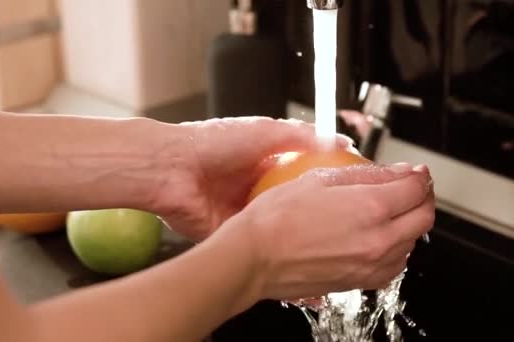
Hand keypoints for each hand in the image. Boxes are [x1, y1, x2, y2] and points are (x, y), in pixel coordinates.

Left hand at [158, 117, 354, 241]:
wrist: (171, 169)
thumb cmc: (210, 143)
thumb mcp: (266, 131)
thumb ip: (302, 136)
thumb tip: (338, 142)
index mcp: (264, 162)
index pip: (303, 175)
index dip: (324, 184)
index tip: (350, 193)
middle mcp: (256, 188)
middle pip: (293, 204)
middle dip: (313, 215)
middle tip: (343, 226)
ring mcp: (244, 212)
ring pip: (278, 227)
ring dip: (295, 235)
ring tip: (327, 244)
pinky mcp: (231, 232)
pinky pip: (257, 244)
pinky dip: (273, 250)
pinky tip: (295, 256)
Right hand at [229, 163, 433, 300]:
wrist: (254, 257)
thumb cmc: (275, 219)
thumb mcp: (318, 179)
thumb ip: (362, 175)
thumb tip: (391, 173)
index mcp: (370, 207)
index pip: (415, 188)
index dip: (419, 176)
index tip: (414, 172)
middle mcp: (378, 239)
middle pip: (424, 217)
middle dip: (423, 198)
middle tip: (411, 189)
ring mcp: (371, 265)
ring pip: (412, 243)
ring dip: (410, 224)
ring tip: (392, 212)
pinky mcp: (360, 281)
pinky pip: (394, 266)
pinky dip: (396, 249)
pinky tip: (379, 239)